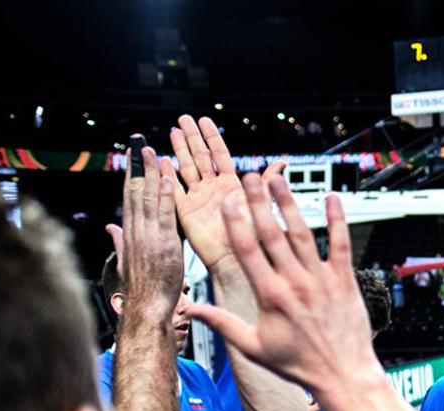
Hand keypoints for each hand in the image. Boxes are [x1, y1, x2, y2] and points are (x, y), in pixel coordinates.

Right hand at [116, 137, 182, 320]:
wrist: (146, 309)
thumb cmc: (142, 290)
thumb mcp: (126, 261)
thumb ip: (119, 241)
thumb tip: (110, 228)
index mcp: (129, 234)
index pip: (128, 198)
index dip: (130, 175)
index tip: (131, 157)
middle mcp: (135, 231)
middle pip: (135, 191)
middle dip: (137, 166)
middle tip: (140, 143)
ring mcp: (149, 236)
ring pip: (148, 198)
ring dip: (151, 173)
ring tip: (153, 151)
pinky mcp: (164, 244)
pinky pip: (165, 214)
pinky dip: (165, 195)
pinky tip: (167, 178)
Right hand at [168, 115, 286, 268]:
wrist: (238, 259)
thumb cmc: (254, 236)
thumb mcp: (263, 203)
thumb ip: (268, 182)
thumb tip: (283, 161)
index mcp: (231, 185)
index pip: (219, 154)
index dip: (211, 136)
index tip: (204, 120)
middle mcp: (214, 189)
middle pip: (200, 156)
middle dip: (191, 137)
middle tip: (183, 118)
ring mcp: (199, 199)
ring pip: (186, 168)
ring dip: (179, 150)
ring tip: (173, 132)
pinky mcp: (185, 212)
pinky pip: (173, 189)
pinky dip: (166, 175)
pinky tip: (160, 160)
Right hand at [186, 175, 381, 410]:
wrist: (343, 375)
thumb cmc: (298, 365)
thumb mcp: (254, 349)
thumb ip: (222, 324)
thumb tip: (190, 309)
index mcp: (269, 297)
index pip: (247, 252)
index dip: (236, 224)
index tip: (227, 201)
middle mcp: (294, 283)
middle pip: (272, 235)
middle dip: (259, 203)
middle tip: (249, 178)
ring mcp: (321, 280)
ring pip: (302, 234)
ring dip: (290, 204)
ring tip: (278, 180)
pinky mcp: (345, 280)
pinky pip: (340, 244)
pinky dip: (337, 220)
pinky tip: (332, 198)